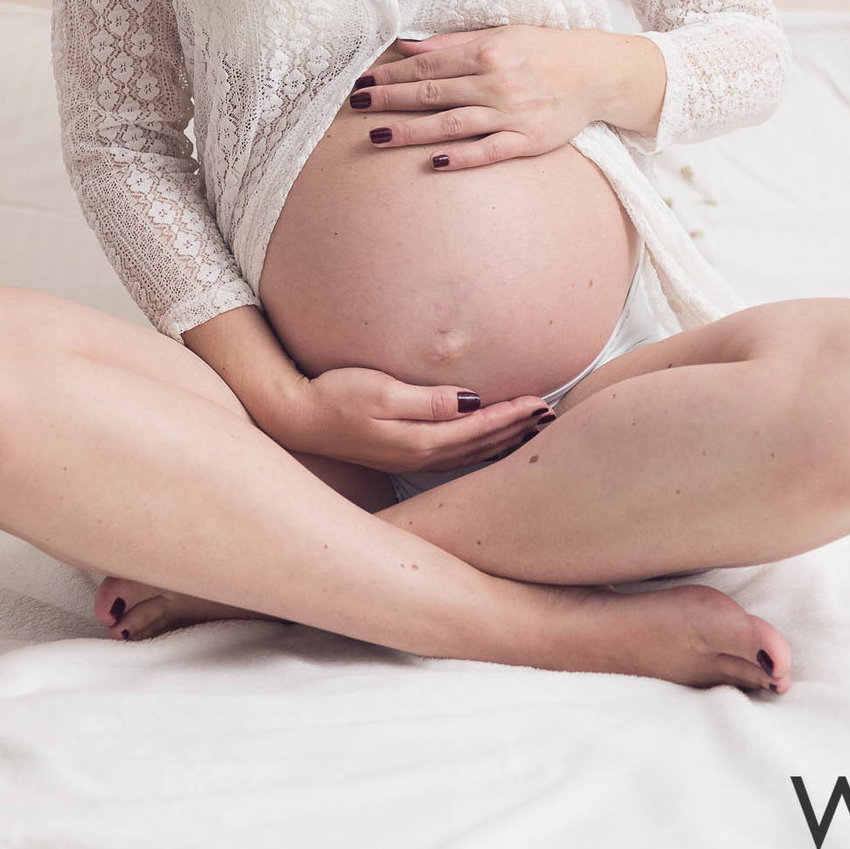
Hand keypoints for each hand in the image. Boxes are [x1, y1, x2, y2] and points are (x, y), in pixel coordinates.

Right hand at [279, 366, 555, 473]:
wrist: (297, 418)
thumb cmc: (335, 396)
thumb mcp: (380, 390)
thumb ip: (427, 400)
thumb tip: (470, 401)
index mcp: (420, 439)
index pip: (479, 426)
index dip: (513, 414)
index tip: (542, 401)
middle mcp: (421, 454)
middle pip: (482, 444)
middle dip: (518, 430)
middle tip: (552, 416)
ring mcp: (412, 458)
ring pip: (473, 453)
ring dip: (505, 441)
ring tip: (534, 430)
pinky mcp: (403, 454)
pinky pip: (457, 455)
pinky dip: (482, 448)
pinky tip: (491, 443)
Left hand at [350, 25, 601, 169]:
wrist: (597, 73)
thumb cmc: (546, 50)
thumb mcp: (501, 34)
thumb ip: (452, 44)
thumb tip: (409, 47)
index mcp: (487, 52)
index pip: (429, 66)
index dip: (393, 74)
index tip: (365, 82)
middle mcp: (496, 83)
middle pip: (432, 94)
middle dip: (391, 100)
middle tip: (358, 106)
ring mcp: (511, 114)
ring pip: (452, 124)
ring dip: (411, 131)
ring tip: (378, 136)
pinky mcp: (528, 141)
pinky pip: (488, 151)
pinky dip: (461, 156)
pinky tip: (433, 161)